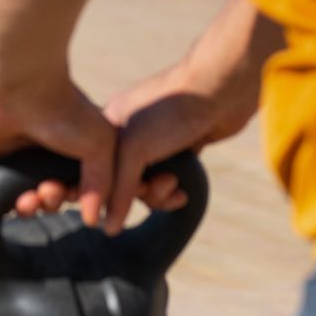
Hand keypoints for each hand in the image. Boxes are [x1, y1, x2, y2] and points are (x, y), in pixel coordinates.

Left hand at [0, 72, 117, 228]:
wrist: (22, 86)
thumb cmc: (66, 109)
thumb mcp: (100, 145)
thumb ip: (101, 185)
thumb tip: (94, 220)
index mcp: (64, 141)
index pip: (69, 181)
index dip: (72, 195)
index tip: (72, 193)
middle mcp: (36, 145)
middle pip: (44, 191)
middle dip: (50, 201)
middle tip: (50, 192)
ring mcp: (7, 149)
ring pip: (16, 193)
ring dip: (26, 207)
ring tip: (29, 203)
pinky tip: (8, 198)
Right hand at [101, 61, 252, 232]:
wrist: (219, 88)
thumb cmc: (170, 111)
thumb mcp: (134, 149)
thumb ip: (118, 189)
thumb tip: (108, 226)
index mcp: (109, 123)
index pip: (96, 170)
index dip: (107, 191)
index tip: (122, 200)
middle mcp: (129, 131)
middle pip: (122, 181)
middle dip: (141, 192)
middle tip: (156, 186)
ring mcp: (156, 139)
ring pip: (147, 183)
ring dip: (160, 193)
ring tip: (174, 187)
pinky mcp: (181, 146)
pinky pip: (169, 179)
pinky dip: (175, 189)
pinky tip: (184, 192)